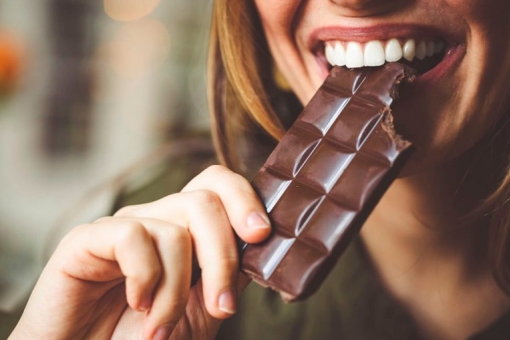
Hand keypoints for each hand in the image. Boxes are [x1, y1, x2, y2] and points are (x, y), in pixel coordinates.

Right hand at [10, 165, 270, 339]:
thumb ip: (228, 276)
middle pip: (204, 202)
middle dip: (223, 257)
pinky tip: (136, 305)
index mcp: (184, 231)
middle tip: (222, 307)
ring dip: (177, 290)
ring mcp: (123, 227)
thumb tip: (261, 245)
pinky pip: (132, 236)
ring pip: (174, 229)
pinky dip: (145, 279)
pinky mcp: (86, 239)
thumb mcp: (200, 312)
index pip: (216, 185)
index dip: (243, 199)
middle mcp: (155, 221)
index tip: (261, 235)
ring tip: (162, 329)